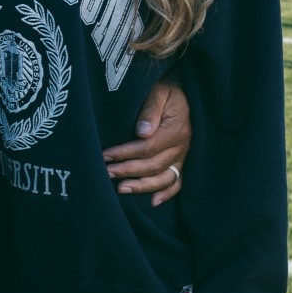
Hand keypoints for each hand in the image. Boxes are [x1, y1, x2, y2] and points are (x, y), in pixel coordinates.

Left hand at [103, 80, 191, 205]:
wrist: (186, 92)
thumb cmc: (168, 90)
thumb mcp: (159, 92)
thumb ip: (150, 110)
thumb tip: (142, 132)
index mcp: (175, 130)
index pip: (147, 148)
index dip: (125, 154)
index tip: (105, 156)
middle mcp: (182, 146)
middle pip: (153, 166)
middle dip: (128, 171)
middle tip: (106, 173)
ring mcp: (184, 156)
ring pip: (164, 178)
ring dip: (142, 186)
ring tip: (121, 189)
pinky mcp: (184, 161)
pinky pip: (178, 182)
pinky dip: (167, 194)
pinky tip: (153, 201)